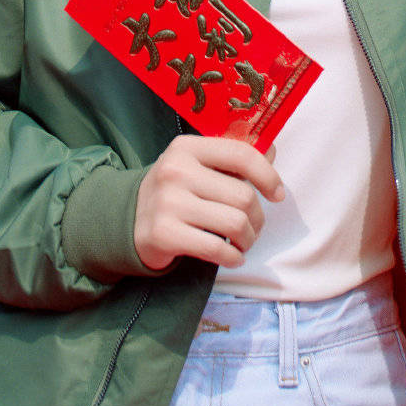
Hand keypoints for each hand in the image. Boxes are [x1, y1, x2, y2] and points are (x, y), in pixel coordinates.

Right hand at [134, 135, 284, 270]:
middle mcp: (176, 171)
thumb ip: (232, 159)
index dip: (268, 175)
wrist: (128, 219)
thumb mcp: (197, 166)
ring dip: (248, 239)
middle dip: (257, 217)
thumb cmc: (176, 191)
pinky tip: (232, 257)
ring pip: (235, 223)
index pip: (241, 154)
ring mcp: (168, 203)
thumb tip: (272, 151)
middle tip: (253, 227)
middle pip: (243, 196)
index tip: (277, 194)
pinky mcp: (163, 233)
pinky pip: (217, 249)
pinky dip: (233, 257)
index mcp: (187, 148)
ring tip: (243, 242)